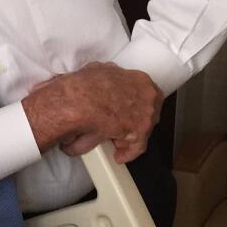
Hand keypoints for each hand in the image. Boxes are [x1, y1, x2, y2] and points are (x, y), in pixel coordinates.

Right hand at [22, 62, 162, 162]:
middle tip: (120, 127)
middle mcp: (147, 95)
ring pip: (143, 129)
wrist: (79, 100)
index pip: (144, 94)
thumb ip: (107, 75)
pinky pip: (137, 146)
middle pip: (147, 113)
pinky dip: (127, 152)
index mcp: (139, 79)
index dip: (134, 104)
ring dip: (129, 136)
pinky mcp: (139, 131)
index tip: (126, 110)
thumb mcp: (96, 70)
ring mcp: (146, 113)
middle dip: (133, 121)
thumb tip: (102, 77)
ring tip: (115, 142)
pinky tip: (118, 155)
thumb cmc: (84, 86)